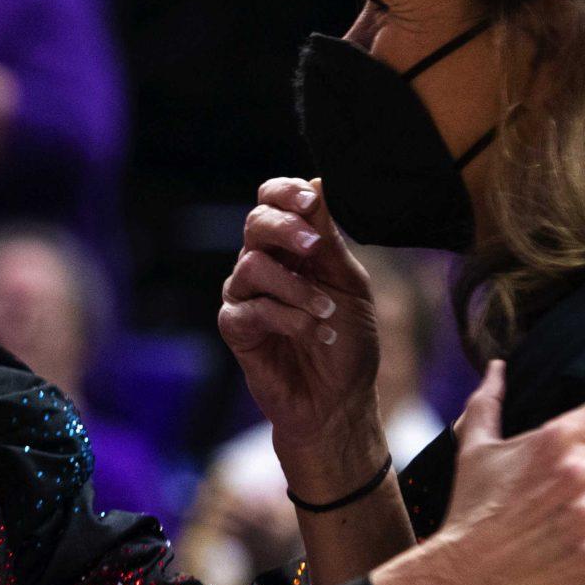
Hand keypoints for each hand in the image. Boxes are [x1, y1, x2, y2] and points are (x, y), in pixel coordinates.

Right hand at [218, 177, 383, 492]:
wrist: (338, 400)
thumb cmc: (347, 341)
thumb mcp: (348, 283)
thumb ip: (329, 239)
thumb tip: (318, 184)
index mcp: (289, 248)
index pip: (271, 201)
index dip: (285, 194)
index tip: (310, 199)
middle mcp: (261, 265)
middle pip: (255, 223)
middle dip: (286, 229)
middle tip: (314, 247)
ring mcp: (244, 296)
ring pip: (252, 266)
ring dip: (297, 288)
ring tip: (327, 312)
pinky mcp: (236, 328)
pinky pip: (252, 309)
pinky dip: (290, 318)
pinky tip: (316, 332)